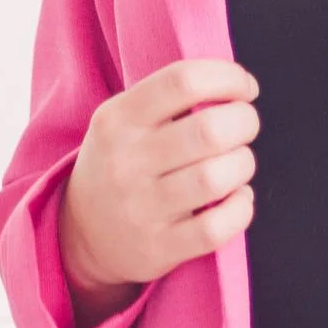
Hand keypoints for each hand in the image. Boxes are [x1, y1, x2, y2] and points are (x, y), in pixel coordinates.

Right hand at [58, 57, 260, 320]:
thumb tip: (238, 85)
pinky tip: (237, 198)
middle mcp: (126, 161)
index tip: (245, 88)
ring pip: (216, 178)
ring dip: (243, 164)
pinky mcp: (157, 249)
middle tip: (245, 126)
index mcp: (118, 118)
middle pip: (209, 129)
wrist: (81, 233)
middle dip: (245, 122)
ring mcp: (140, 209)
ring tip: (238, 162)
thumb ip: (170, 97)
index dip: (229, 78)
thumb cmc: (121, 162)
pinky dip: (240, 209)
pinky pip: (215, 228)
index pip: (183, 81)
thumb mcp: (123, 120)